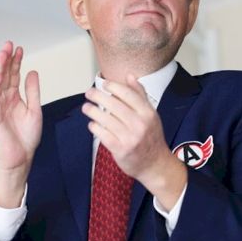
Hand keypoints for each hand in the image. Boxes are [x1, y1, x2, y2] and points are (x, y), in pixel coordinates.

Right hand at [0, 41, 41, 206]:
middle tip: (9, 44)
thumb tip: (32, 72)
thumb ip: (32, 91)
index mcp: (14, 98)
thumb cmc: (26, 138)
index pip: (13, 75)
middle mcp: (4, 100)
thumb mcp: (34, 110)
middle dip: (6, 59)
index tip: (20, 48)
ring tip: (3, 54)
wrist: (20, 158)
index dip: (16, 62)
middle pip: (4, 75)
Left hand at [82, 74, 185, 208]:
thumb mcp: (150, 114)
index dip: (114, 86)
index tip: (104, 83)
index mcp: (148, 113)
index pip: (128, 94)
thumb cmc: (151, 137)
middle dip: (98, 96)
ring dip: (93, 111)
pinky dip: (95, 128)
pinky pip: (103, 135)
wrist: (155, 164)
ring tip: (86, 107)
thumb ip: (140, 95)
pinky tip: (92, 124)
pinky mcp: (121, 149)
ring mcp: (130, 138)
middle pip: (114, 105)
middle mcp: (140, 124)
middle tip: (89, 93)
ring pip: (106, 120)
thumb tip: (130, 76)